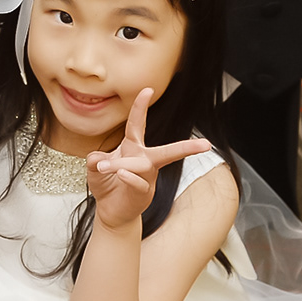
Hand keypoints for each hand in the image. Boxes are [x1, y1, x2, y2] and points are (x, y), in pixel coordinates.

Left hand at [85, 88, 213, 230]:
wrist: (111, 211)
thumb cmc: (107, 185)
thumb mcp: (94, 167)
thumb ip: (95, 159)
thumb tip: (98, 158)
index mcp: (133, 148)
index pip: (137, 124)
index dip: (141, 107)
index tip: (148, 89)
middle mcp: (144, 161)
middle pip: (166, 151)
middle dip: (185, 147)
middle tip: (206, 145)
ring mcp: (146, 179)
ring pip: (142, 166)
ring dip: (121, 165)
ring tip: (104, 167)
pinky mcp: (143, 194)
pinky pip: (139, 183)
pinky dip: (130, 178)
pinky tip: (121, 175)